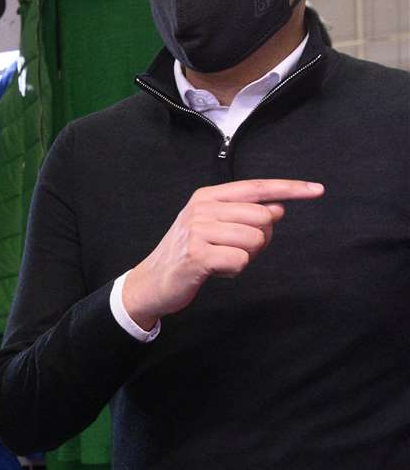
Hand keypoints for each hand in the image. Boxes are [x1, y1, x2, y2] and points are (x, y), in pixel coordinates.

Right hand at [122, 179, 324, 329]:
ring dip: (245, 257)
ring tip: (222, 260)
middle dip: (260, 239)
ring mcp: (198, 231)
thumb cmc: (188, 254)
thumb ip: (244, 215)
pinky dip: (234, 270)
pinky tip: (216, 271)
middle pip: (262, 217)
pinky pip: (240, 260)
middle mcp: (203, 208)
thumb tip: (278, 208)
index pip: (257, 187)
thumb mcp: (214, 227)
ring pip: (254, 240)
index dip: (290, 188)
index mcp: (208, 196)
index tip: (317, 190)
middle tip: (235, 250)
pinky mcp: (197, 255)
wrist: (152, 282)